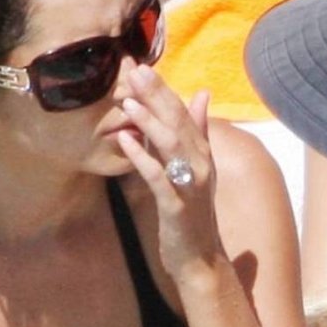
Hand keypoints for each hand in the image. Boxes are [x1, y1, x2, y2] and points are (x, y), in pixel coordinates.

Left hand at [116, 65, 223, 280]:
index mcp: (202, 154)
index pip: (183, 113)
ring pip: (171, 144)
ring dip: (149, 120)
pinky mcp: (176, 206)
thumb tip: (202, 95)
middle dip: (155, 94)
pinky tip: (124, 140)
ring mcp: (190, 185)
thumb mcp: (196, 169)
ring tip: (127, 101)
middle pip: (178, 122)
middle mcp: (201, 165)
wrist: (200, 259)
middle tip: (132, 70)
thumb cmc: (192, 214)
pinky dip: (141, 156)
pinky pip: (158, 176)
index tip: (140, 66)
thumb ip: (197, 132)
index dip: (162, 89)